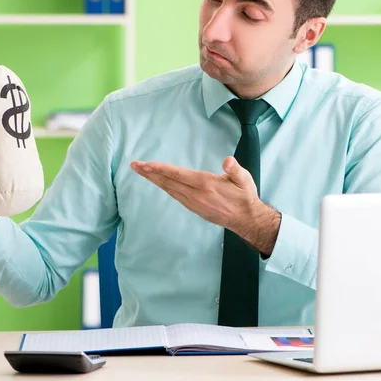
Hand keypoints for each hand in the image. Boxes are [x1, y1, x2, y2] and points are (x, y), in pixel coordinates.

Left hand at [130, 156, 280, 255]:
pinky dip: (164, 187)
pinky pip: (175, 196)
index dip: (159, 169)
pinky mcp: (194, 208)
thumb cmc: (245, 196)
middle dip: (149, 173)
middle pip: (168, 182)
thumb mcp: (244, 180)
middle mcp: (195, 195)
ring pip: (169, 190)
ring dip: (154, 180)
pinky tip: (160, 183)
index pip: (177, 175)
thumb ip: (235, 169)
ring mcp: (193, 203)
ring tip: (142, 172)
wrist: (246, 220)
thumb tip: (227, 161)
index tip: (145, 164)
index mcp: (205, 184)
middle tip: (134, 165)